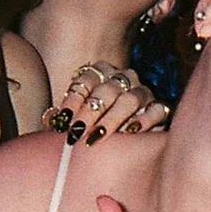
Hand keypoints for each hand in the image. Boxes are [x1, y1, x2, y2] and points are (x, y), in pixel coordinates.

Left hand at [46, 63, 167, 143]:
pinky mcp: (160, 109)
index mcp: (101, 73)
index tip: (62, 121)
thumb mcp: (74, 118)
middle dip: (90, 112)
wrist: (124, 138)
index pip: (86, 80)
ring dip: (112, 119)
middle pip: (107, 90)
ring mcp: (143, 92)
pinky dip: (144, 121)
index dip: (73, 100)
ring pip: (130, 99)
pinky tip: (130, 133)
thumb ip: (62, 118)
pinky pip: (156, 111)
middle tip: (78, 132)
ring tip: (98, 136)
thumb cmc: (93, 125)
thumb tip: (50, 120)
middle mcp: (123, 78)